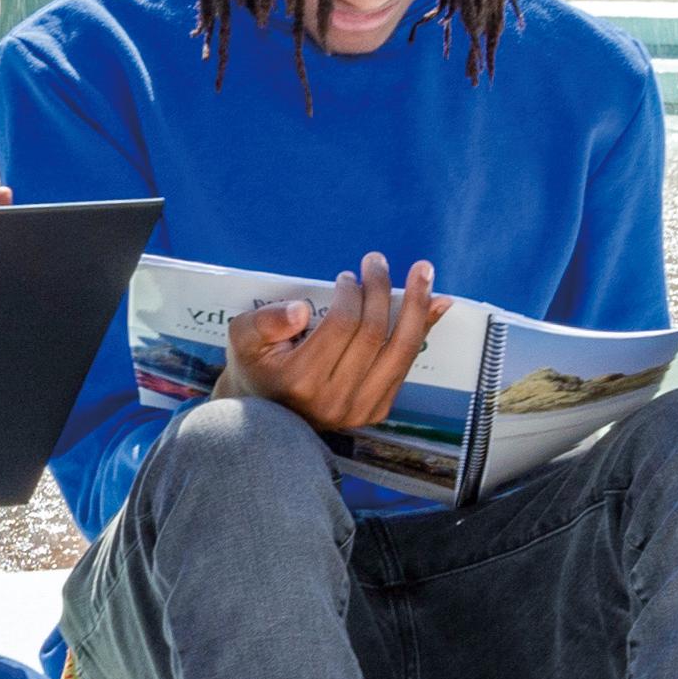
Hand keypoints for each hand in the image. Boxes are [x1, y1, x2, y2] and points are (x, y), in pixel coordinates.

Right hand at [217, 255, 440, 436]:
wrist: (267, 418)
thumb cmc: (257, 367)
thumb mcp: (242, 338)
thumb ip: (264, 320)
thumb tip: (300, 309)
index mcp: (300, 380)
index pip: (341, 325)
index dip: (350, 293)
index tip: (346, 276)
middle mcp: (334, 400)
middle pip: (373, 334)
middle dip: (381, 288)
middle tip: (377, 260)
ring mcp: (359, 409)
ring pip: (400, 350)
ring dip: (416, 306)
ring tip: (423, 271)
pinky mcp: (376, 411)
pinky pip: (405, 364)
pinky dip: (423, 330)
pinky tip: (436, 302)